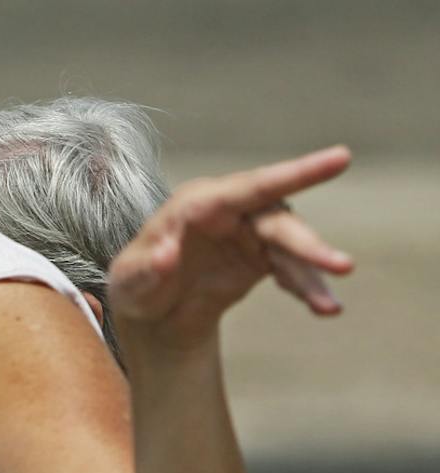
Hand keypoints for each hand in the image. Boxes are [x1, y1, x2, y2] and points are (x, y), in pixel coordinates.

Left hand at [109, 145, 353, 349]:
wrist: (153, 314)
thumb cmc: (135, 286)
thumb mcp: (129, 280)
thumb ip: (146, 267)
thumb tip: (165, 255)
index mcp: (196, 204)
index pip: (248, 187)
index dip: (294, 174)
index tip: (341, 159)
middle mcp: (231, 212)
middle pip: (277, 221)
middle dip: (307, 245)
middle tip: (342, 266)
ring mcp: (252, 234)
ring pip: (293, 248)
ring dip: (313, 275)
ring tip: (328, 308)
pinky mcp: (265, 258)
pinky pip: (293, 271)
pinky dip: (307, 288)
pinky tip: (321, 307)